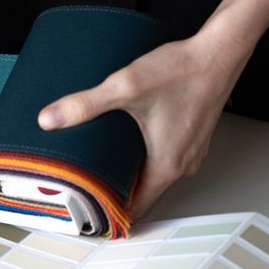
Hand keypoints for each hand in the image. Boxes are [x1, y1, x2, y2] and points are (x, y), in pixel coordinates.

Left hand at [37, 22, 253, 216]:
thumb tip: (50, 120)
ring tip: (98, 168)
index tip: (88, 217)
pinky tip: (126, 144)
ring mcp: (190, 151)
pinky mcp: (191, 136)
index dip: (109, 215)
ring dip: (128, 175)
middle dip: (113, 194)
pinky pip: (163, 158)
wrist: (218, 51)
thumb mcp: (125, 87)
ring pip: (153, 176)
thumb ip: (85, 104)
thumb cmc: (183, 71)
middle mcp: (182, 164)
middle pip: (142, 193)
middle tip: (84, 190)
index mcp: (167, 165)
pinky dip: (142, 158)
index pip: (135, 209)